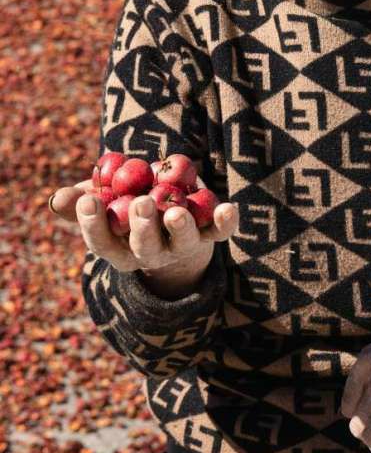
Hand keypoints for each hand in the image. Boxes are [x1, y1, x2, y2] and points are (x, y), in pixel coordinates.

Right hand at [48, 173, 237, 297]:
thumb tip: (60, 199)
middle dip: (142, 227)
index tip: (89, 201)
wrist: (173, 218)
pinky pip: (218, 232)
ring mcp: (181, 246)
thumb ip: (82, 199)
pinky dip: (224, 222)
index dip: (94, 224)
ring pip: (181, 242)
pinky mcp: (208, 237)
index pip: (102, 242)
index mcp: (119, 246)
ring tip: (175, 211)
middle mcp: (150, 253)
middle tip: (139, 204)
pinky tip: (228, 209)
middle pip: (145, 246)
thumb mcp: (103, 202)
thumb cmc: (128, 206)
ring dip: (180, 227)